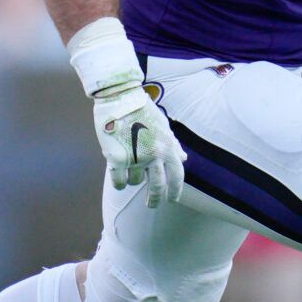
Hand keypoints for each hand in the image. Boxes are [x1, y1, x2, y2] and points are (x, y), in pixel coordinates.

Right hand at [91, 83, 185, 207]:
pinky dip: (119, 183)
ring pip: (135, 182)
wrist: (119, 97)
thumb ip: (173, 145)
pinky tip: (118, 180)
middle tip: (151, 205)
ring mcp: (135, 158)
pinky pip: (119, 181)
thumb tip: (184, 159)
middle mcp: (154, 155)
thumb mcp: (163, 126)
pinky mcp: (117, 159)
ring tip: (129, 168)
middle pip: (157, 187)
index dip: (176, 191)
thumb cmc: (142, 109)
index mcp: (168, 147)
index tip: (173, 200)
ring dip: (133, 180)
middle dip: (154, 199)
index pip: (177, 176)